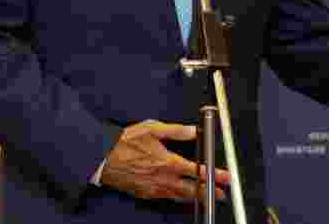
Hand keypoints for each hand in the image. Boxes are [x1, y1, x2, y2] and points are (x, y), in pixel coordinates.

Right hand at [100, 119, 229, 202]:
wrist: (102, 159)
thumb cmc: (125, 142)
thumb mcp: (152, 129)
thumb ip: (176, 130)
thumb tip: (194, 130)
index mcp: (168, 162)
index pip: (197, 171)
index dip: (214, 174)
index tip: (226, 177)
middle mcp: (163, 178)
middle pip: (192, 190)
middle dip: (209, 193)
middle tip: (222, 194)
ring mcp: (153, 188)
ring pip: (179, 197)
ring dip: (196, 198)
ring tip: (208, 198)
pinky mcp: (145, 193)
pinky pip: (166, 198)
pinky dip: (178, 199)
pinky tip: (183, 198)